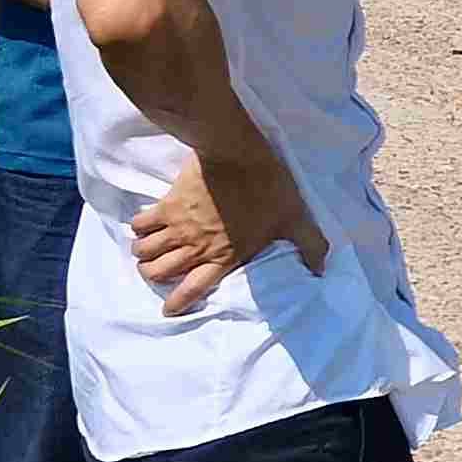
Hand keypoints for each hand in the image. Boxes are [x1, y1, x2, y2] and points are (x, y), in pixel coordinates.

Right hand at [130, 146, 326, 312]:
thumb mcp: (295, 219)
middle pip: (161, 272)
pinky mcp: (168, 204)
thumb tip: (322, 270)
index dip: (178, 303)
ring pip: (146, 251)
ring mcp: (179, 226)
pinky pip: (141, 224)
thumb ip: (309, 246)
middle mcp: (196, 246)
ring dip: (144, 255)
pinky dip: (138, 228)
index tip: (168, 309)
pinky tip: (144, 226)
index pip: (193, 289)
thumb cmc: (268, 186)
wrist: (236, 152)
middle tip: (158, 272)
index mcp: (224, 256)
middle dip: (155, 277)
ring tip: (148, 252)